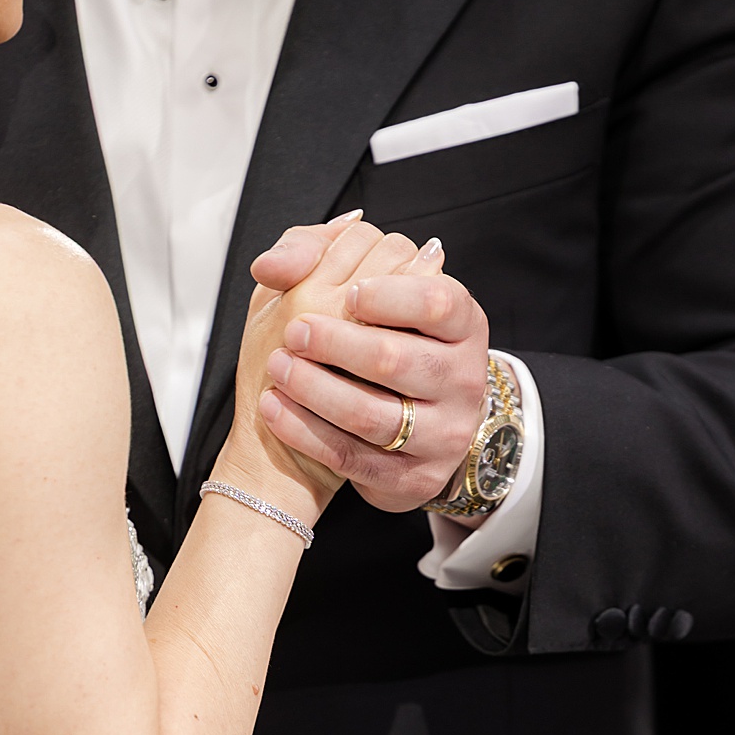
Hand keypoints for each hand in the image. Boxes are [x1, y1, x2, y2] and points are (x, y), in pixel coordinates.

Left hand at [224, 214, 432, 513]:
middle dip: (337, 343)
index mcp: (462, 325)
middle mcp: (462, 379)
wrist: (409, 429)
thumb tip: (272, 262)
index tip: (347, 293)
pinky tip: (272, 408)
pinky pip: (351, 456)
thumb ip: (317, 258)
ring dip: (315, 389)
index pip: (437, 302)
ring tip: (277, 368)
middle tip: (294, 331)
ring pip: (371, 414)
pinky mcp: (414, 476)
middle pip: (397, 359)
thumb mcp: (366, 296)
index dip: (390, 295)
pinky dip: (304, 431)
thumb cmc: (383, 347)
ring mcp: (442, 432)